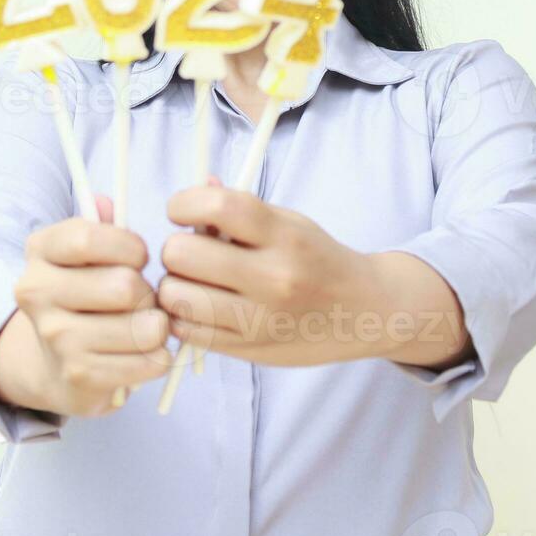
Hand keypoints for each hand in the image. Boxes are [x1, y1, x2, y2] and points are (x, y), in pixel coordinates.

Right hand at [0, 193, 170, 416]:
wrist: (55, 362)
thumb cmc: (86, 294)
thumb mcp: (88, 254)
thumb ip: (102, 224)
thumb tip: (106, 202)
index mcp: (40, 250)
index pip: (88, 238)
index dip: (129, 246)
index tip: (139, 257)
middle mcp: (37, 293)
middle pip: (124, 286)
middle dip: (148, 292)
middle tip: (141, 298)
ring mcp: (56, 338)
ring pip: (144, 327)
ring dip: (158, 326)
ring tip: (145, 325)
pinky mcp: (79, 375)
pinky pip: (149, 361)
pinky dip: (159, 356)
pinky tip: (143, 352)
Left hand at [156, 177, 405, 366]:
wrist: (363, 312)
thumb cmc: (318, 260)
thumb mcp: (289, 222)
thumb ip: (241, 207)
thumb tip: (200, 185)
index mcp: (283, 236)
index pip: (216, 206)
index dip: (183, 203)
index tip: (182, 211)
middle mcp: (273, 278)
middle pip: (182, 254)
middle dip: (175, 248)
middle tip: (190, 252)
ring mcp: (259, 319)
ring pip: (176, 296)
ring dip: (173, 285)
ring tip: (192, 280)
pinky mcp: (248, 349)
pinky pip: (186, 330)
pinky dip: (181, 315)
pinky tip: (199, 305)